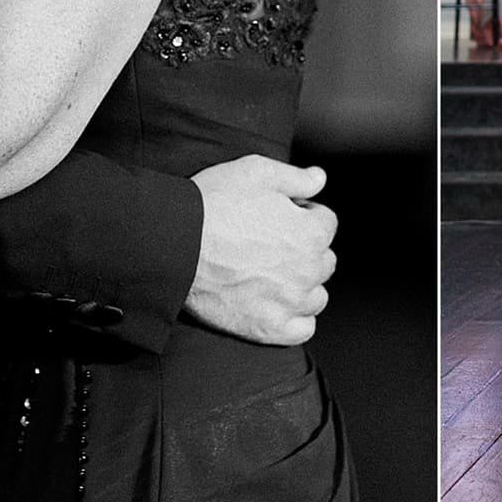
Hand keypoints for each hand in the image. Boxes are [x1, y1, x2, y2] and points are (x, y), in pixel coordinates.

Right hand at [186, 155, 336, 345]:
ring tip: (273, 274)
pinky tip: (279, 305)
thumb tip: (320, 179)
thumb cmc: (214, 204)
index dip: (304, 213)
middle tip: (273, 242)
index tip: (282, 214)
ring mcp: (288, 303)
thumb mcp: (257, 171)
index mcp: (311, 232)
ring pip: (316, 296)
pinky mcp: (267, 328)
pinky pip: (303, 330)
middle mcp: (307, 271)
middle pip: (324, 260)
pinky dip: (297, 319)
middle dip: (306, 248)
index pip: (326, 222)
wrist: (174, 244)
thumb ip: (296, 177)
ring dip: (303, 284)